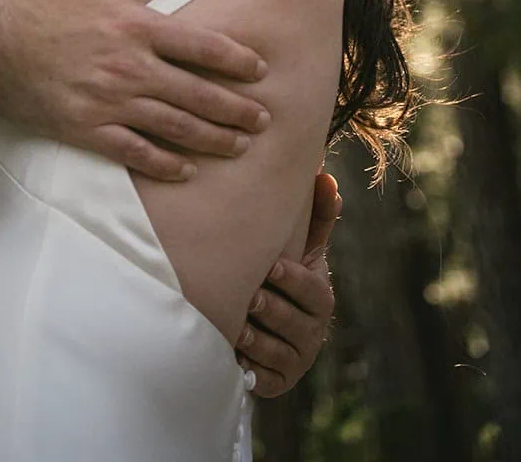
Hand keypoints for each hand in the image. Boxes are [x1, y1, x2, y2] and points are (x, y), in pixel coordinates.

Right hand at [0, 0, 269, 181]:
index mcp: (135, 26)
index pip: (201, 47)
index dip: (236, 61)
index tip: (260, 70)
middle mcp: (130, 69)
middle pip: (198, 95)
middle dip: (236, 109)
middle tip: (263, 120)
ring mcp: (109, 103)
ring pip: (175, 128)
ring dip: (213, 139)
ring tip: (240, 145)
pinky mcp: (87, 130)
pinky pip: (136, 154)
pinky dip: (165, 164)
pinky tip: (186, 168)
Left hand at [237, 170, 340, 395]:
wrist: (270, 325)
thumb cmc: (284, 274)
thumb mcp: (300, 247)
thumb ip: (315, 217)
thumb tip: (326, 176)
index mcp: (320, 298)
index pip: (313, 292)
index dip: (294, 280)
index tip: (272, 266)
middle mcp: (312, 332)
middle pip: (294, 323)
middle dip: (271, 309)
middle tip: (249, 296)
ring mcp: (295, 360)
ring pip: (276, 352)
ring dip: (256, 339)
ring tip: (236, 326)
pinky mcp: (276, 383)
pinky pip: (263, 379)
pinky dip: (249, 367)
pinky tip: (232, 355)